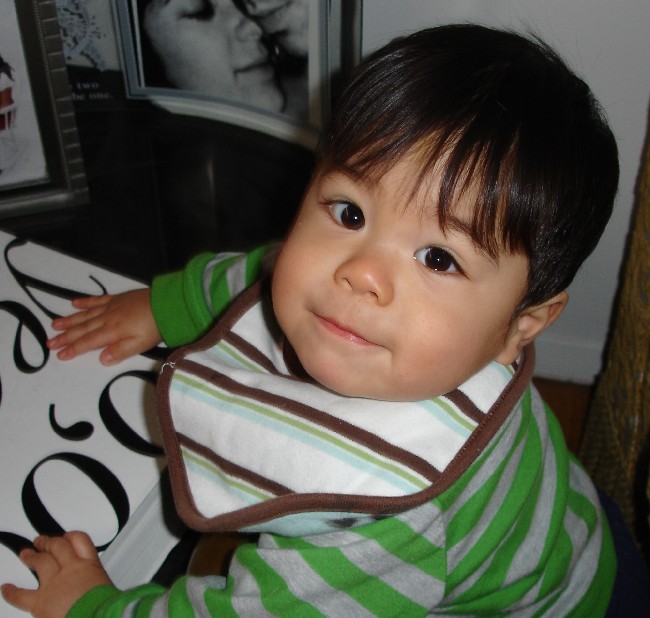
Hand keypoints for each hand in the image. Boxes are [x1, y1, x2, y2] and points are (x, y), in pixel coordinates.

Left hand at [1, 532, 112, 617]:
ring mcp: (54, 584)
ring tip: (26, 554)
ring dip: (32, 556)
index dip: (70, 537)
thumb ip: (97, 584)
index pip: (80, 540)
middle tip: (41, 541)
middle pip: (57, 547)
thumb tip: (93, 590)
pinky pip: (21, 595)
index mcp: (90, 566)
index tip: (66, 538)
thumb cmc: (104, 609)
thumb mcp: (107, 589)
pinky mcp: (40, 602)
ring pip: (40, 562)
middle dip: (48, 542)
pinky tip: (6, 588)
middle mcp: (71, 569)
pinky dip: (11, 592)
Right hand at [47, 288, 161, 364]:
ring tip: (55, 324)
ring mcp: (111, 307)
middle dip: (65, 336)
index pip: (88, 342)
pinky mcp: (117, 298)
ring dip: (69, 320)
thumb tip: (101, 359)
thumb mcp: (140, 344)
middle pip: (82, 329)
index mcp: (112, 331)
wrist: (166, 304)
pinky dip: (85, 302)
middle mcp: (107, 318)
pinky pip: (97, 300)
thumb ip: (120, 351)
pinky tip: (74, 303)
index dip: (73, 349)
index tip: (60, 354)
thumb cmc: (156, 326)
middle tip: (50, 342)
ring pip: (85, 314)